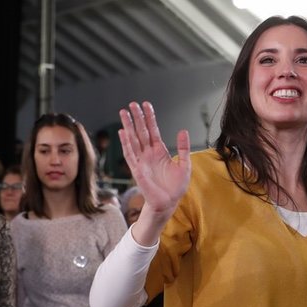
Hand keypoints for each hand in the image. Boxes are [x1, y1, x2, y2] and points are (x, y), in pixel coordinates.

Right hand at [119, 101, 190, 244]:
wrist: (168, 203)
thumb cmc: (175, 187)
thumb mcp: (184, 165)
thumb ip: (183, 148)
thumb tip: (182, 131)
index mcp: (159, 151)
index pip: (153, 130)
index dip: (149, 118)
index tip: (146, 105)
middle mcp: (148, 154)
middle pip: (141, 132)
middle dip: (137, 117)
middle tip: (132, 103)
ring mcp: (141, 161)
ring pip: (133, 139)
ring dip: (128, 126)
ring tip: (124, 112)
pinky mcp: (137, 170)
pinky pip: (130, 154)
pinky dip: (126, 143)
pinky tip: (122, 132)